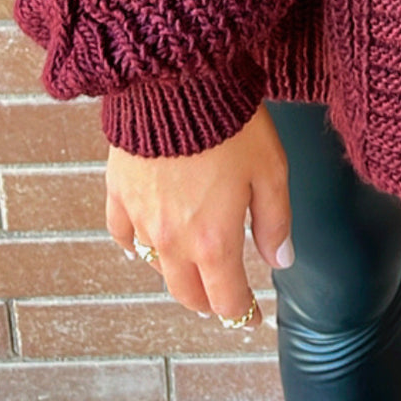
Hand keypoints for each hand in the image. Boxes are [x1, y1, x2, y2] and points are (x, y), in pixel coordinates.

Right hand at [105, 105, 293, 330]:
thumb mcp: (271, 170)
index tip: (253, 319)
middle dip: (209, 302)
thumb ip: (276, 222)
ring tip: (192, 271)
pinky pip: (122, 234)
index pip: (227, 298)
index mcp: (214, 241)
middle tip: (224, 300)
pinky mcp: (119, 192)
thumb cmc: (232, 123)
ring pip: (157, 267)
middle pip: (188, 292)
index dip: (243, 314)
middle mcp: (173, 240)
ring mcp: (142, 218)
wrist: (178, 82)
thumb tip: (281, 262)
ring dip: (177, 274)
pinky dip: (134, 248)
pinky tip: (140, 250)